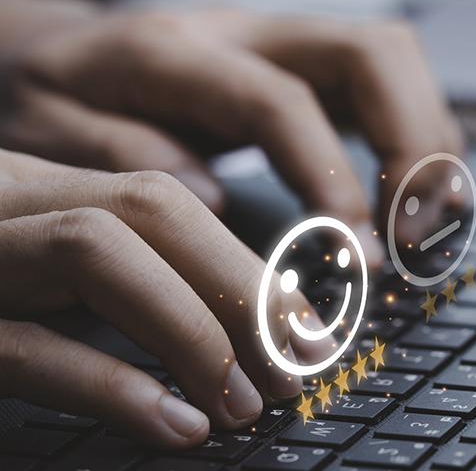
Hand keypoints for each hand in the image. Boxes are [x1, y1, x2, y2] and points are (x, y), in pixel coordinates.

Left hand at [0, 0, 462, 260]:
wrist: (59, 46)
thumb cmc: (50, 89)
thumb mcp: (47, 126)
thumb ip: (121, 153)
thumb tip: (213, 199)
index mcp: (177, 48)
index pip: (283, 100)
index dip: (331, 174)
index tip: (354, 248)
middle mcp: (245, 31)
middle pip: (372, 53)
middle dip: (415, 143)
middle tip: (410, 231)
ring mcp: (279, 43)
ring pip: (394, 61)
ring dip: (428, 139)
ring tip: (419, 221)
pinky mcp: (297, 65)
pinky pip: (379, 86)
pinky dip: (411, 137)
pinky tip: (404, 193)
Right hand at [0, 149, 327, 446]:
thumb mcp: (41, 272)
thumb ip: (114, 285)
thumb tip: (225, 331)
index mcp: (43, 189)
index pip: (167, 201)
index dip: (244, 258)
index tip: (306, 322)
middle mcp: (9, 202)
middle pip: (150, 212)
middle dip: (239, 284)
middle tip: (301, 359)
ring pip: (96, 252)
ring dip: (191, 326)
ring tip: (248, 400)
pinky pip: (24, 341)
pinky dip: (110, 382)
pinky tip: (175, 426)